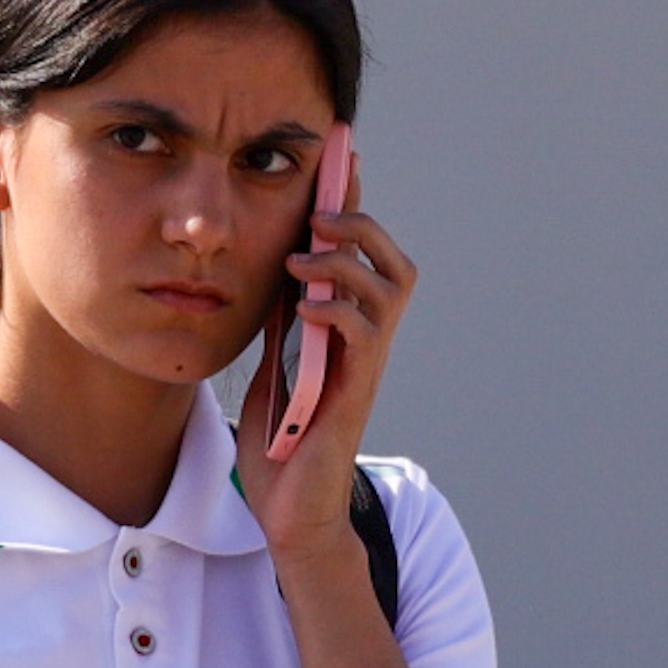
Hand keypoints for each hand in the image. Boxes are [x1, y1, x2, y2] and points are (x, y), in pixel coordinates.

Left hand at [237, 158, 419, 566]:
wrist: (289, 511)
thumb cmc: (282, 444)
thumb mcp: (273, 361)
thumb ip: (280, 318)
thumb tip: (273, 263)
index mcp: (346, 331)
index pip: (362, 255)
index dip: (353, 204)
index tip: (341, 156)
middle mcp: (367, 344)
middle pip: (394, 263)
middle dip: (361, 223)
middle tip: (319, 210)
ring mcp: (366, 367)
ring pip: (390, 288)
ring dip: (348, 259)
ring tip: (304, 255)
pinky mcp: (355, 391)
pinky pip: (364, 332)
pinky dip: (335, 306)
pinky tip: (301, 305)